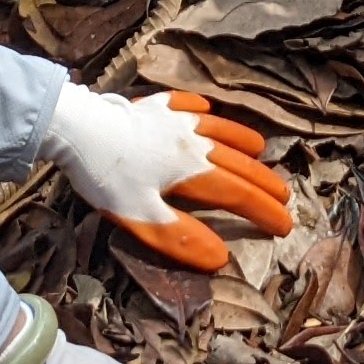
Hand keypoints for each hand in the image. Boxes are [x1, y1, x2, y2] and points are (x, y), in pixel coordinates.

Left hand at [44, 86, 293, 273]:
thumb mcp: (141, 217)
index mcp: (194, 172)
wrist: (78, 127)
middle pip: (238, 164)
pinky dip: (202, 111)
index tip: (285, 226)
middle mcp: (194, 143)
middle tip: (284, 196)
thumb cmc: (108, 177)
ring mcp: (175, 120)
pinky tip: (205, 110)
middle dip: (264, 182)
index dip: (264, 212)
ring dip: (243, 142)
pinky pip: (187, 105)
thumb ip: (182, 237)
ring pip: (220, 130)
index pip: (238, 195)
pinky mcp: (154, 106)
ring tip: (259, 150)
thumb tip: (221, 257)